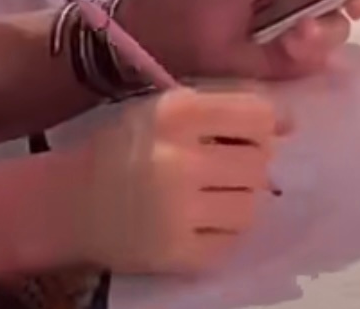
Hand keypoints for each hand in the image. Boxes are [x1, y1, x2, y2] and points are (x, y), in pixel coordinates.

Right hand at [23, 89, 282, 275]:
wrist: (70, 201)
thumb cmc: (125, 144)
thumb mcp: (167, 107)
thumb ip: (225, 105)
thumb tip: (289, 122)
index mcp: (178, 112)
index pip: (257, 116)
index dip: (264, 125)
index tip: (251, 134)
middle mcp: (180, 159)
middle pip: (259, 164)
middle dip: (250, 164)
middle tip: (225, 165)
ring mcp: (178, 212)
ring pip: (250, 206)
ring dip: (239, 199)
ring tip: (211, 194)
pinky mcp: (176, 254)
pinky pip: (230, 243)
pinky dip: (223, 232)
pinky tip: (199, 219)